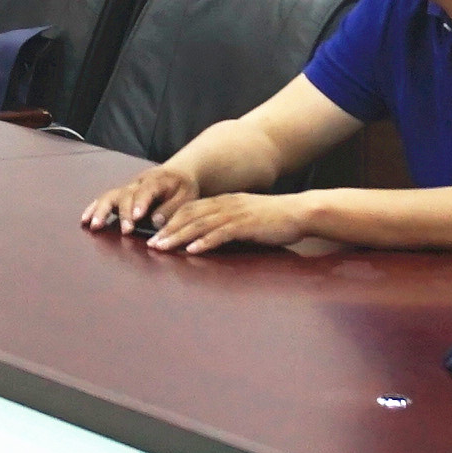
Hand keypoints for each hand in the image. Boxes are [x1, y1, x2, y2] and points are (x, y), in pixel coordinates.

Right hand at [79, 163, 198, 236]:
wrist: (177, 174)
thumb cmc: (183, 188)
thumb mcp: (186, 197)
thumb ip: (172, 209)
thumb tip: (155, 221)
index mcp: (157, 180)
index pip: (147, 190)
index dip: (140, 203)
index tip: (137, 217)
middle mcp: (138, 183)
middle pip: (126, 194)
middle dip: (123, 213)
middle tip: (125, 230)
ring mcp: (127, 188)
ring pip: (111, 195)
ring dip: (101, 210)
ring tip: (94, 225)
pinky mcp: (121, 194)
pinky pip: (104, 199)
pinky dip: (94, 208)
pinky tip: (85, 220)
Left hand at [134, 191, 311, 255]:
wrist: (300, 212)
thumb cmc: (275, 219)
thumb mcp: (247, 216)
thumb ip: (229, 223)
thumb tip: (210, 236)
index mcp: (225, 202)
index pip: (191, 209)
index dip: (171, 220)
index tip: (156, 233)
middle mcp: (227, 205)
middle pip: (190, 215)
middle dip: (168, 230)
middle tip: (151, 244)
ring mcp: (236, 214)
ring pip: (200, 224)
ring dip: (179, 237)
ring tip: (163, 247)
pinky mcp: (247, 226)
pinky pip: (221, 233)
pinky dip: (204, 242)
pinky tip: (192, 250)